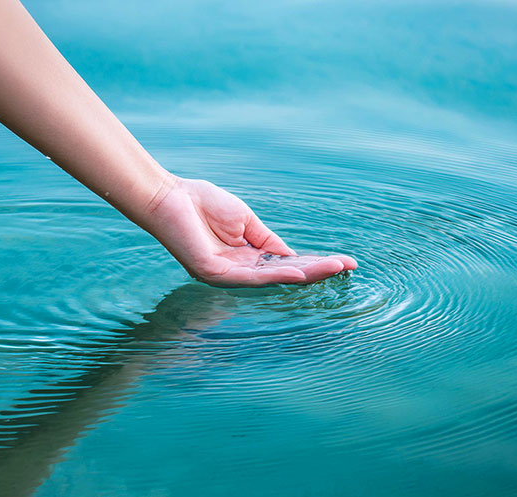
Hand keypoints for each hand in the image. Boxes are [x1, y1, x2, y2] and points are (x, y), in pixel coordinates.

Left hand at [144, 176, 356, 286]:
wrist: (169, 196)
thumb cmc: (202, 204)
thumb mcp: (245, 221)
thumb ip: (268, 240)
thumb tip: (294, 257)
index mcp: (246, 257)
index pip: (285, 264)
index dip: (313, 263)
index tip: (342, 261)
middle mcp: (239, 270)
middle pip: (284, 275)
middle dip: (317, 271)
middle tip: (347, 267)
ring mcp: (227, 274)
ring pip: (272, 279)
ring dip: (305, 275)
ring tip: (334, 268)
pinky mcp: (214, 273)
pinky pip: (251, 278)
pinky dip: (277, 275)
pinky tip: (299, 272)